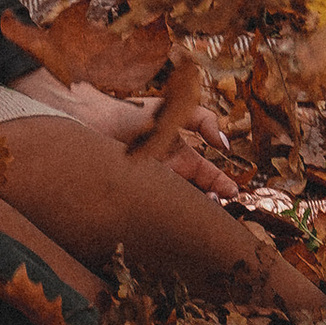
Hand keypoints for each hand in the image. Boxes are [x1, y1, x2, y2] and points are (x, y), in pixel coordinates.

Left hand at [56, 76, 241, 202]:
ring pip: (178, 205)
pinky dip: (168, 214)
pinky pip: (156, 210)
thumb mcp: (175, 110)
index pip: (207, 175)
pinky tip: (174, 214)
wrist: (91, 120)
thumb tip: (224, 144)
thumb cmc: (131, 113)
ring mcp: (152, 187)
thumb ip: (204, 120)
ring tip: (201, 211)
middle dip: (210, 203)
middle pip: (196, 195)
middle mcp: (168, 174)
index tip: (234, 194)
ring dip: (192, 209)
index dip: (222, 185)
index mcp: (179, 156)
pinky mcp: (136, 198)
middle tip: (217, 206)